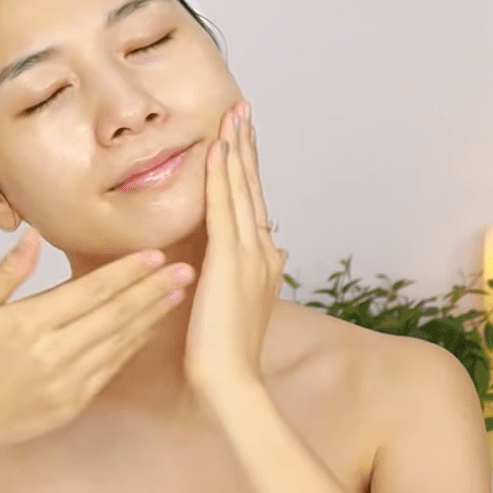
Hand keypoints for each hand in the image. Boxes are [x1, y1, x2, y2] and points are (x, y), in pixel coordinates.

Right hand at [0, 228, 195, 457]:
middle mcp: (51, 355)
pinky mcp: (70, 404)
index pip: (90, 291)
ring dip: (152, 317)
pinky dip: (133, 346)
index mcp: (26, 325)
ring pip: (119, 343)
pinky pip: (110, 369)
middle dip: (153, 290)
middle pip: (115, 316)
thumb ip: (7, 273)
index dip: (127, 272)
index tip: (155, 254)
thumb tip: (32, 236)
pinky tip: (149, 327)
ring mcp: (64, 384)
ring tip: (177, 293)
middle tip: (185, 269)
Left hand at [185, 101, 286, 391]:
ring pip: (242, 189)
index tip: (242, 138)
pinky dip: (223, 175)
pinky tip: (218, 149)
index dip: (248, 169)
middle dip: (247, 147)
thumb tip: (273, 252)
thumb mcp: (242, 307)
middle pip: (252, 188)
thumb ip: (253, 276)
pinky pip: (224, 207)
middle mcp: (262, 252)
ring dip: (237, 149)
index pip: (253, 204)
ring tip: (233, 114)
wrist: (232, 381)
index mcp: (262, 262)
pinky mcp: (229, 260)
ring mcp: (248, 254)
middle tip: (242, 110)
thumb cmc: (226, 354)